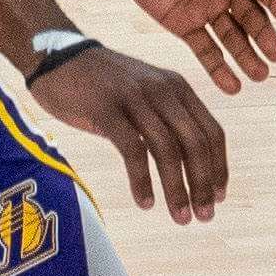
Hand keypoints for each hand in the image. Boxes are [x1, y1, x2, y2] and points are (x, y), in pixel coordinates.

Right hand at [35, 42, 229, 222]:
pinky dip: (142, 180)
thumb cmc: (102, 87)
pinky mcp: (106, 108)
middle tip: (204, 217)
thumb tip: (189, 168)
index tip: (219, 197)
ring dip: (177, 189)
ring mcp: (134, 97)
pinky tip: (145, 202)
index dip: (218, 167)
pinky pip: (133, 150)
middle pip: (196, 143)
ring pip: (168, 149)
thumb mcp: (144, 96)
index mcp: (178, 88)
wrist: (57, 57)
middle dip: (203, 184)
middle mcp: (163, 90)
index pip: (212, 132)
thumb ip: (165, 122)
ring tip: (180, 217)